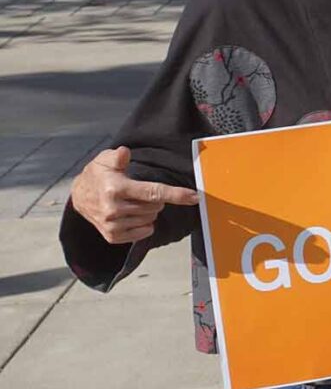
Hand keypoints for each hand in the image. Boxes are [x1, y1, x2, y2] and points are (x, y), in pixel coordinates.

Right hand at [69, 147, 198, 244]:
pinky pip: (142, 233)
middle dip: (156, 199)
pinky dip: (145, 225)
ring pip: (150, 219)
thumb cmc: (97, 175)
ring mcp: (112, 225)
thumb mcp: (105, 160)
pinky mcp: (111, 236)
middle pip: (155, 206)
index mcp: (116, 189)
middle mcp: (114, 209)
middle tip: (140, 192)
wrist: (79, 196)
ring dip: (149, 211)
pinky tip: (135, 216)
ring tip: (134, 202)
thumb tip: (125, 153)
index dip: (176, 194)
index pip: (153, 193)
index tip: (194, 196)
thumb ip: (117, 156)